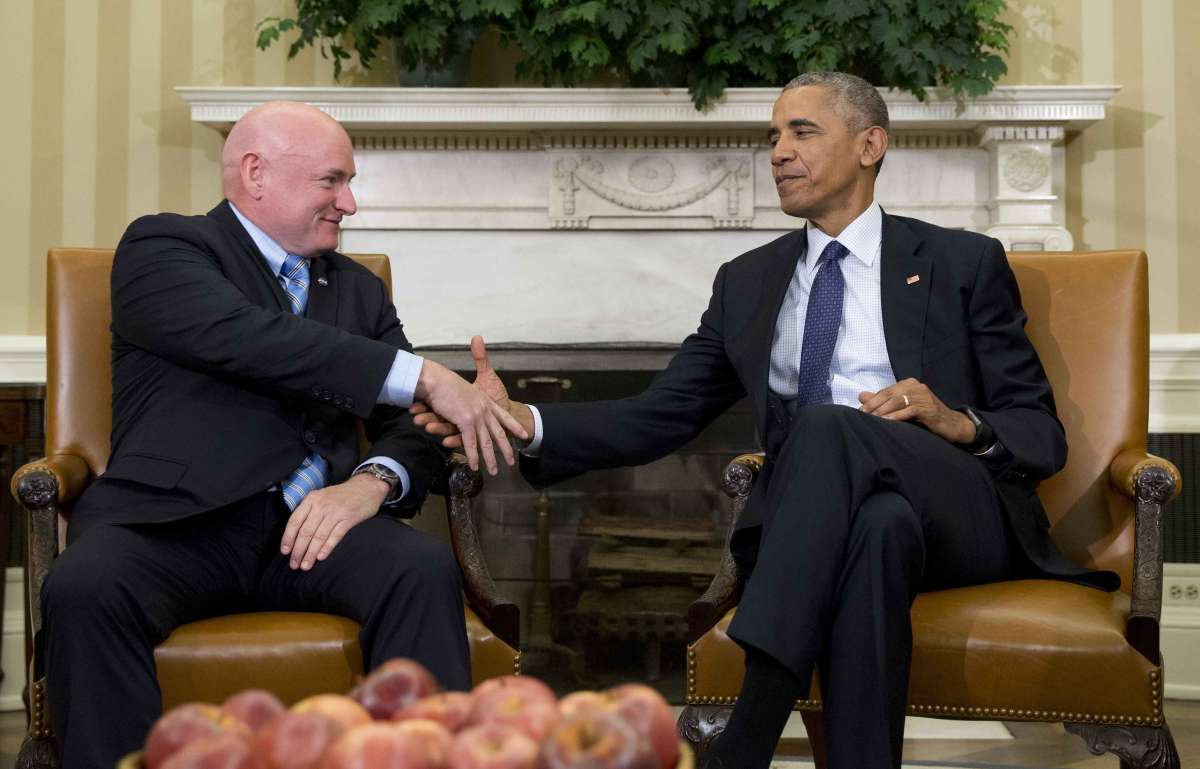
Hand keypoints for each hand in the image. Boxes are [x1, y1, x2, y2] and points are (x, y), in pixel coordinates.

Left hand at [280, 473, 389, 570]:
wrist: (366, 487)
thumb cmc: (342, 495)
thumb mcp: (321, 496)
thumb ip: (309, 510)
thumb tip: (296, 533)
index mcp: (312, 499)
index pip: (295, 521)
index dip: (288, 538)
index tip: (285, 551)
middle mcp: (322, 505)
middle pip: (305, 532)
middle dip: (298, 550)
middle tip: (294, 563)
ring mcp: (336, 512)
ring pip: (319, 536)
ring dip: (310, 553)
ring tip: (305, 565)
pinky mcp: (348, 519)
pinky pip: (335, 536)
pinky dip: (327, 548)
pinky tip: (320, 557)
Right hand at [413, 346, 527, 474]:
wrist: (437, 379)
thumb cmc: (445, 383)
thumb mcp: (465, 391)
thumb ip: (470, 401)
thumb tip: (470, 408)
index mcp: (486, 401)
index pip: (505, 416)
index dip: (514, 426)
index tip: (523, 435)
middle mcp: (484, 409)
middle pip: (498, 433)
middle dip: (506, 449)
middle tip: (512, 462)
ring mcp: (477, 416)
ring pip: (486, 442)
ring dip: (490, 459)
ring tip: (494, 472)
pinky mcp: (465, 421)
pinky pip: (470, 443)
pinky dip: (472, 456)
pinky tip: (474, 467)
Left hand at [858, 378, 975, 443]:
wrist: (953, 425)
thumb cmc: (926, 417)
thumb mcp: (903, 408)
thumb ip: (883, 401)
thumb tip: (861, 396)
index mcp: (908, 384)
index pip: (885, 391)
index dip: (871, 402)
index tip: (859, 412)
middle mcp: (916, 386)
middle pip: (889, 395)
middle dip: (873, 406)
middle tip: (862, 417)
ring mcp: (924, 396)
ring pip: (897, 401)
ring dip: (882, 411)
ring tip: (871, 420)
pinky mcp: (929, 408)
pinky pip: (909, 410)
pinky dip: (896, 416)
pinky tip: (887, 422)